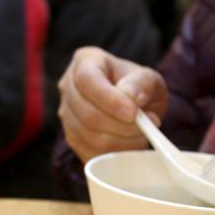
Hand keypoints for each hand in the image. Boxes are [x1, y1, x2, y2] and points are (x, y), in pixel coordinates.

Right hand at [57, 47, 167, 162]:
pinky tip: (129, 143)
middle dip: (121, 124)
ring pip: (88, 135)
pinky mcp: (72, 137)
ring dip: (121, 139)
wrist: (132, 104)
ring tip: (142, 134)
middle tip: (148, 126)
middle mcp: (68, 86)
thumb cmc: (138, 87)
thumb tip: (130, 97)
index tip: (133, 113)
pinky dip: (114, 152)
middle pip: (86, 112)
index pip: (86, 80)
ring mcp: (66, 113)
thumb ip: (142, 83)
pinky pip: (89, 151)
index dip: (108, 99)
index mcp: (85, 62)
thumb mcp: (148, 78)